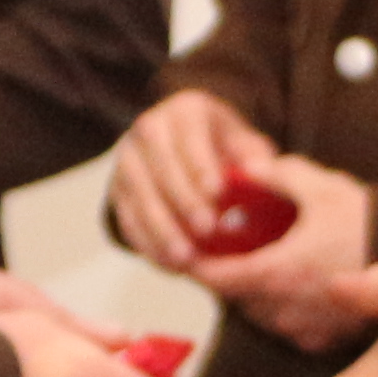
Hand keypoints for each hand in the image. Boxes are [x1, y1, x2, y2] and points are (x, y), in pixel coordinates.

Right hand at [109, 88, 274, 269]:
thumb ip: (253, 155)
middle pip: (161, 166)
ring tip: (186, 257)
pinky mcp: (117, 190)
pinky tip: (169, 265)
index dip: (201, 165)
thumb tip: (260, 170)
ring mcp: (128, 159)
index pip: (189, 135)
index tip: (218, 194)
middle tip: (207, 229)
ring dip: (161, 228)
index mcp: (184, 111)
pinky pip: (127, 219)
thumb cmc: (223, 149)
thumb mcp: (242, 142)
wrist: (184, 152)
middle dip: (183, 200)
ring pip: (139, 195)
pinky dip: (147, 244)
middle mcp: (149, 129)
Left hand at [187, 152, 372, 350]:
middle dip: (228, 277)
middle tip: (227, 251)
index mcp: (276, 273)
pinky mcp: (323, 341)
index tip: (186, 253)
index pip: (215, 279)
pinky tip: (294, 286)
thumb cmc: (366, 221)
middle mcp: (285, 309)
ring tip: (262, 265)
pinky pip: (288, 328)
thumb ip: (276, 174)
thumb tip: (241, 166)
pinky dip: (283, 310)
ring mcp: (304, 329)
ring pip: (260, 316)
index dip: (195, 266)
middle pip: (235, 299)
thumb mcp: (320, 187)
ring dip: (255, 295)